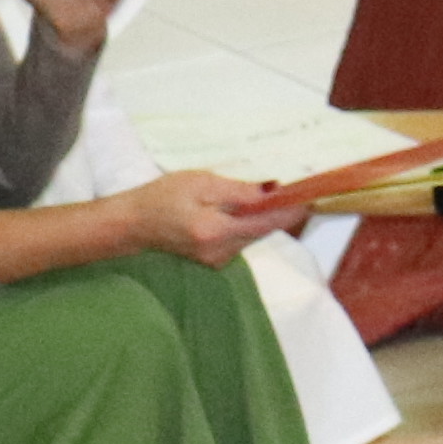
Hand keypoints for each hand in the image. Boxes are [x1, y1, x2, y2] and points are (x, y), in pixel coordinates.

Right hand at [114, 169, 293, 265]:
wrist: (131, 224)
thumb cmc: (161, 197)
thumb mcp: (199, 183)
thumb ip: (238, 191)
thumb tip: (273, 191)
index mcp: (216, 232)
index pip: (267, 223)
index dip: (291, 209)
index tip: (310, 195)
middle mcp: (221, 252)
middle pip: (264, 231)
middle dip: (280, 211)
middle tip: (294, 189)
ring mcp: (218, 260)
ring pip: (254, 235)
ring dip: (263, 217)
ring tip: (269, 195)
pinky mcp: (215, 260)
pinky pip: (241, 239)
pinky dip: (247, 224)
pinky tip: (242, 209)